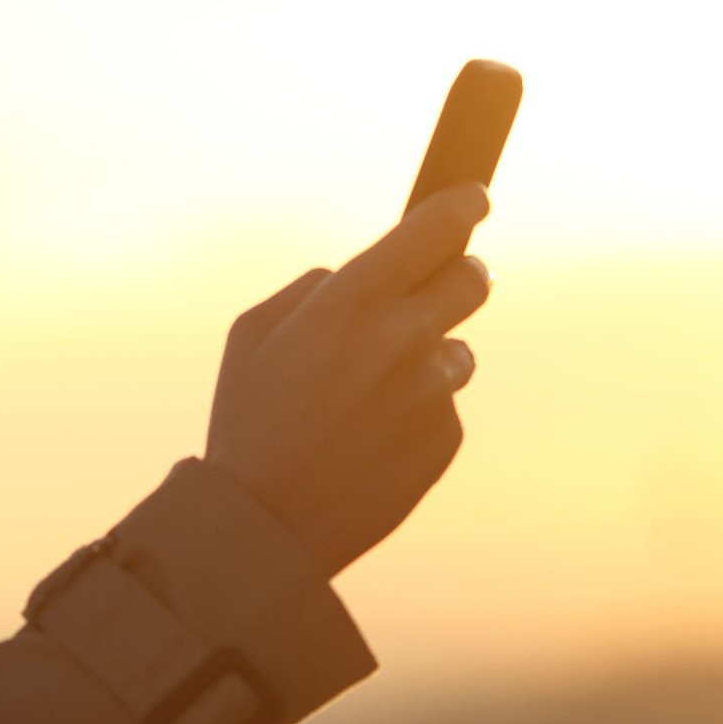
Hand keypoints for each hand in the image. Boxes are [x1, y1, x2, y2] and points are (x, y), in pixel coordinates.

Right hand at [203, 182, 491, 578]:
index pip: (437, 228)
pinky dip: (417, 413)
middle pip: (473, 278)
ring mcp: (433, 390)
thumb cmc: (248, 421)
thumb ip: (312, 289)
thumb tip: (352, 275)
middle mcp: (405, 336)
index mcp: (353, 299)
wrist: (267, 525)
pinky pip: (445, 406)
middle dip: (461, 273)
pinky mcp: (447, 438)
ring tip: (371, 396)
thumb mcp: (252, 334)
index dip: (463, 205)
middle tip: (441, 284)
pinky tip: (371, 440)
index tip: (474, 198)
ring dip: (428, 357)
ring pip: (458, 349)